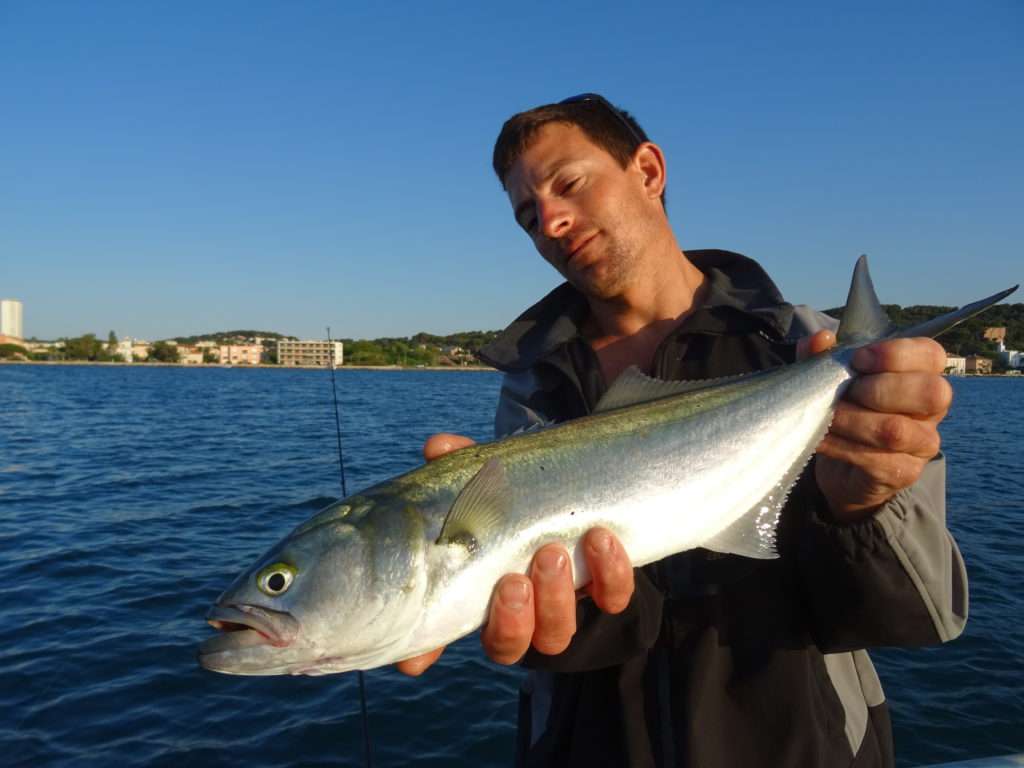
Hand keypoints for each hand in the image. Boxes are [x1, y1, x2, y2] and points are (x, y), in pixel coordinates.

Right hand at [395, 433, 634, 675]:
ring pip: (557, 633)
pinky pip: (613, 597)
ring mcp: (563, 605)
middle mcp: (519, 612)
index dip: (425, 652)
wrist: (586, 488)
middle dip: (511, 619)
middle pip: (509, 644)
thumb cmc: (522, 492)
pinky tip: (600, 538)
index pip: (442, 634)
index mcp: (478, 591)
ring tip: (552, 554)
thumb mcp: (489, 477)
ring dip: (554, 597)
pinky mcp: (607, 589)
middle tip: (513, 581)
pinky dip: (609, 572)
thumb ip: (464, 465)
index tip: (416, 660)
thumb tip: (437, 447)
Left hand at [798, 330, 950, 520]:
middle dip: (880, 389)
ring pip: (896, 430)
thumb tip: (821, 338)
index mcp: (921, 375)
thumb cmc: (846, 409)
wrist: (842, 465)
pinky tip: (822, 440)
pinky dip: (842, 447)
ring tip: (826, 417)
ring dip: (852, 420)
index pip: (931, 354)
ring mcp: (923, 443)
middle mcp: (931, 409)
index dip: (896, 354)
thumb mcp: (832, 379)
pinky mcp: (905, 472)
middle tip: (847, 392)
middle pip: (930, 392)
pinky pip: (877, 460)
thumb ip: (824, 356)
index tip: (858, 359)